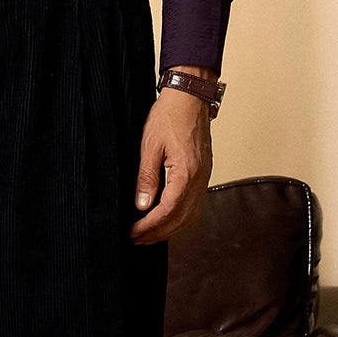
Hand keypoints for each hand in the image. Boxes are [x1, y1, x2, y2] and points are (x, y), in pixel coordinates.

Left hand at [128, 88, 212, 244]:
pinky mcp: (203, 173)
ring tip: (149, 235)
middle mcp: (200, 179)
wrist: (190, 96)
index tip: (133, 233)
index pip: (168, 211)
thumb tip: (142, 206)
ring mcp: (205, 177)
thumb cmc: (169, 115)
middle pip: (181, 219)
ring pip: (191, 215)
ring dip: (170, 229)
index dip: (149, 226)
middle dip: (158, 233)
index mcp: (187, 173)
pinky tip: (167, 220)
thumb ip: (146, 178)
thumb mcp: (149, 145)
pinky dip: (181, 218)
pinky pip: (195, 205)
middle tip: (136, 239)